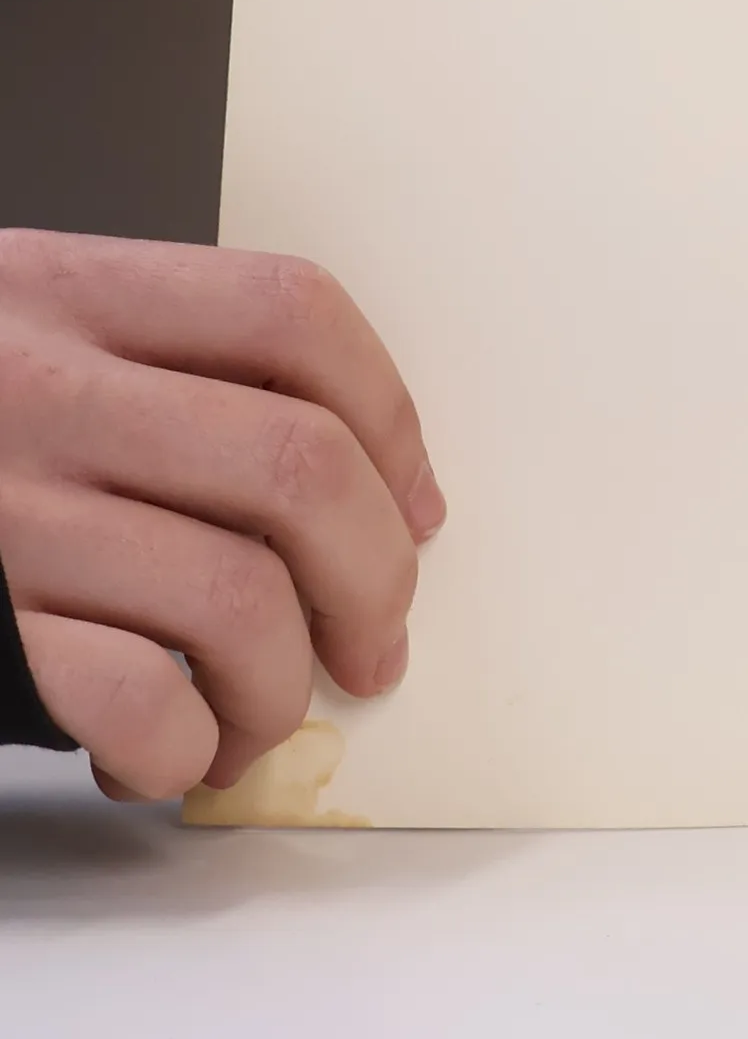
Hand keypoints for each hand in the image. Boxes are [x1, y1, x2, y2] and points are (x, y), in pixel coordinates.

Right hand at [0, 230, 440, 799]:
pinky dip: (180, 745)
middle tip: (377, 643)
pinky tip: (171, 751)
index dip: (393, 418)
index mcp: (74, 287)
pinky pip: (126, 694)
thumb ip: (177, 369)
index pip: (294, 313)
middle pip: (298, 468)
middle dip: (375, 578)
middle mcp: (37, 381)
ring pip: (234, 599)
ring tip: (267, 715)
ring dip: (283, 688)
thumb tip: (384, 494)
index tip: (418, 509)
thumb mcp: (38, 330)